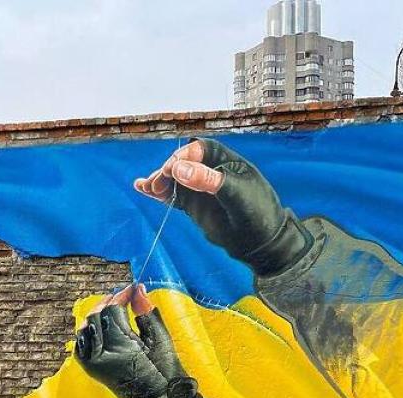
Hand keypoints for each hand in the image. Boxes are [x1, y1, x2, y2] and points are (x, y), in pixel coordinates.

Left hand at [74, 285, 197, 397]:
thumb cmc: (164, 369)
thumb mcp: (160, 339)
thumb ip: (147, 312)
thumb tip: (137, 288)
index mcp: (120, 347)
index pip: (114, 311)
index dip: (122, 295)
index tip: (132, 287)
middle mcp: (101, 355)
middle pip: (97, 316)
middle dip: (109, 302)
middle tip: (123, 295)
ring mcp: (91, 362)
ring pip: (86, 327)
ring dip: (98, 314)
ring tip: (112, 307)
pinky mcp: (89, 368)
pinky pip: (82, 341)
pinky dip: (89, 330)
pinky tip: (101, 325)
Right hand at [134, 139, 312, 276]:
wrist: (261, 242)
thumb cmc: (257, 213)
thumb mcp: (236, 194)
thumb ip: (208, 180)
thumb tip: (179, 169)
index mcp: (225, 161)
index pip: (199, 149)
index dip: (183, 156)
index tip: (172, 169)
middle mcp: (210, 172)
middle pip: (181, 163)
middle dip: (167, 171)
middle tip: (157, 184)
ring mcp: (200, 190)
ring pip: (174, 180)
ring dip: (159, 182)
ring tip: (148, 188)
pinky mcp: (193, 206)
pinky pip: (172, 196)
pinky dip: (158, 193)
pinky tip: (141, 188)